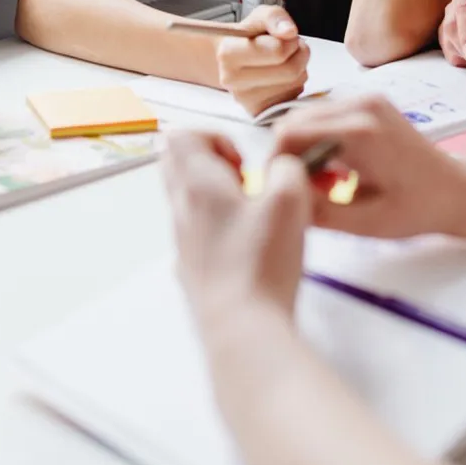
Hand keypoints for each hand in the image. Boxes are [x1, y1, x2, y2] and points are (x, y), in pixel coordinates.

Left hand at [163, 131, 309, 323]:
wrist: (242, 329)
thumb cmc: (262, 261)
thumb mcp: (290, 200)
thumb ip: (288, 168)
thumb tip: (283, 166)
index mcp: (198, 184)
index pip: (180, 135)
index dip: (214, 137)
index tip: (243, 162)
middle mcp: (181, 210)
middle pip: (175, 164)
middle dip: (210, 162)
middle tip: (244, 181)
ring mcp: (182, 243)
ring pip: (186, 200)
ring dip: (215, 195)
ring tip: (251, 214)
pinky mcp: (191, 270)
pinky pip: (195, 233)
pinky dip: (216, 227)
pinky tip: (247, 247)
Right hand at [215, 6, 309, 117]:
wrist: (236, 61)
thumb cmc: (250, 37)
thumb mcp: (260, 16)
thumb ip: (275, 17)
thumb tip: (289, 32)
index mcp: (228, 54)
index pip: (277, 51)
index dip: (289, 40)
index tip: (283, 36)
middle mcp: (232, 80)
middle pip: (290, 70)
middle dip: (299, 53)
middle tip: (291, 47)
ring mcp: (245, 100)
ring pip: (295, 83)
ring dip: (299, 68)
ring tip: (284, 60)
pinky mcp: (259, 111)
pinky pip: (294, 97)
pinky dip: (295, 84)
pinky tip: (282, 77)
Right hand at [272, 94, 465, 238]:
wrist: (457, 189)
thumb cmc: (418, 209)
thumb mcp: (366, 224)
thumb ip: (318, 212)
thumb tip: (278, 198)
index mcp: (360, 132)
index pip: (289, 133)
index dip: (275, 164)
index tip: (284, 193)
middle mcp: (361, 104)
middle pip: (293, 121)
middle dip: (289, 158)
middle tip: (306, 193)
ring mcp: (367, 98)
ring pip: (306, 118)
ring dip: (303, 150)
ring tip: (325, 186)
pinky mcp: (370, 101)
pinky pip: (325, 116)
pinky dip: (319, 141)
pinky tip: (337, 171)